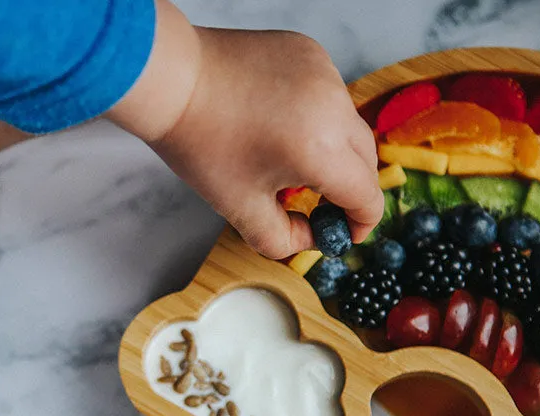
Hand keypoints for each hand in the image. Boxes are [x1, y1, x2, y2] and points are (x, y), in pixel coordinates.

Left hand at [107, 1, 382, 258]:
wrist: (173, 81)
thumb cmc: (200, 143)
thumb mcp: (241, 209)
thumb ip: (283, 240)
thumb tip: (309, 238)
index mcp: (320, 151)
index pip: (366, 195)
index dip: (361, 223)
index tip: (343, 233)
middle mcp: (333, 107)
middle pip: (366, 160)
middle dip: (351, 189)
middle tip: (323, 207)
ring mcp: (324, 74)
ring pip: (348, 125)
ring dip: (333, 151)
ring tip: (291, 162)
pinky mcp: (311, 52)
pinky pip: (330, 95)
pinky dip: (317, 116)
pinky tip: (280, 122)